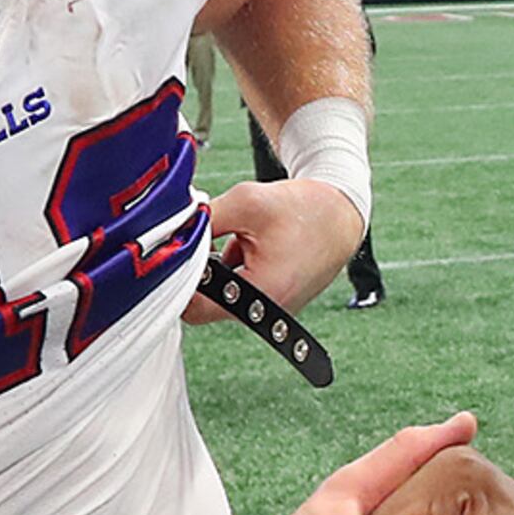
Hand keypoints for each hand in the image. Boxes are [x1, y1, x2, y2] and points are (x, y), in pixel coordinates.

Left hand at [184, 177, 365, 323]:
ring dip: (221, 269)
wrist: (342, 213)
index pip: (194, 308)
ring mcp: (274, 310)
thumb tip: (171, 231)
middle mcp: (268, 312)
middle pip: (207, 302)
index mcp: (262, 294)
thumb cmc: (303, 209)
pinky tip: (254, 246)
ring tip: (242, 239)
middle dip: (203, 270)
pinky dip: (238, 269)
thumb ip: (203, 219)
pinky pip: (241, 290)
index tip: (180, 252)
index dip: (178, 280)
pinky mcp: (276, 301)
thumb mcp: (246, 202)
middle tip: (212, 238)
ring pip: (223, 295)